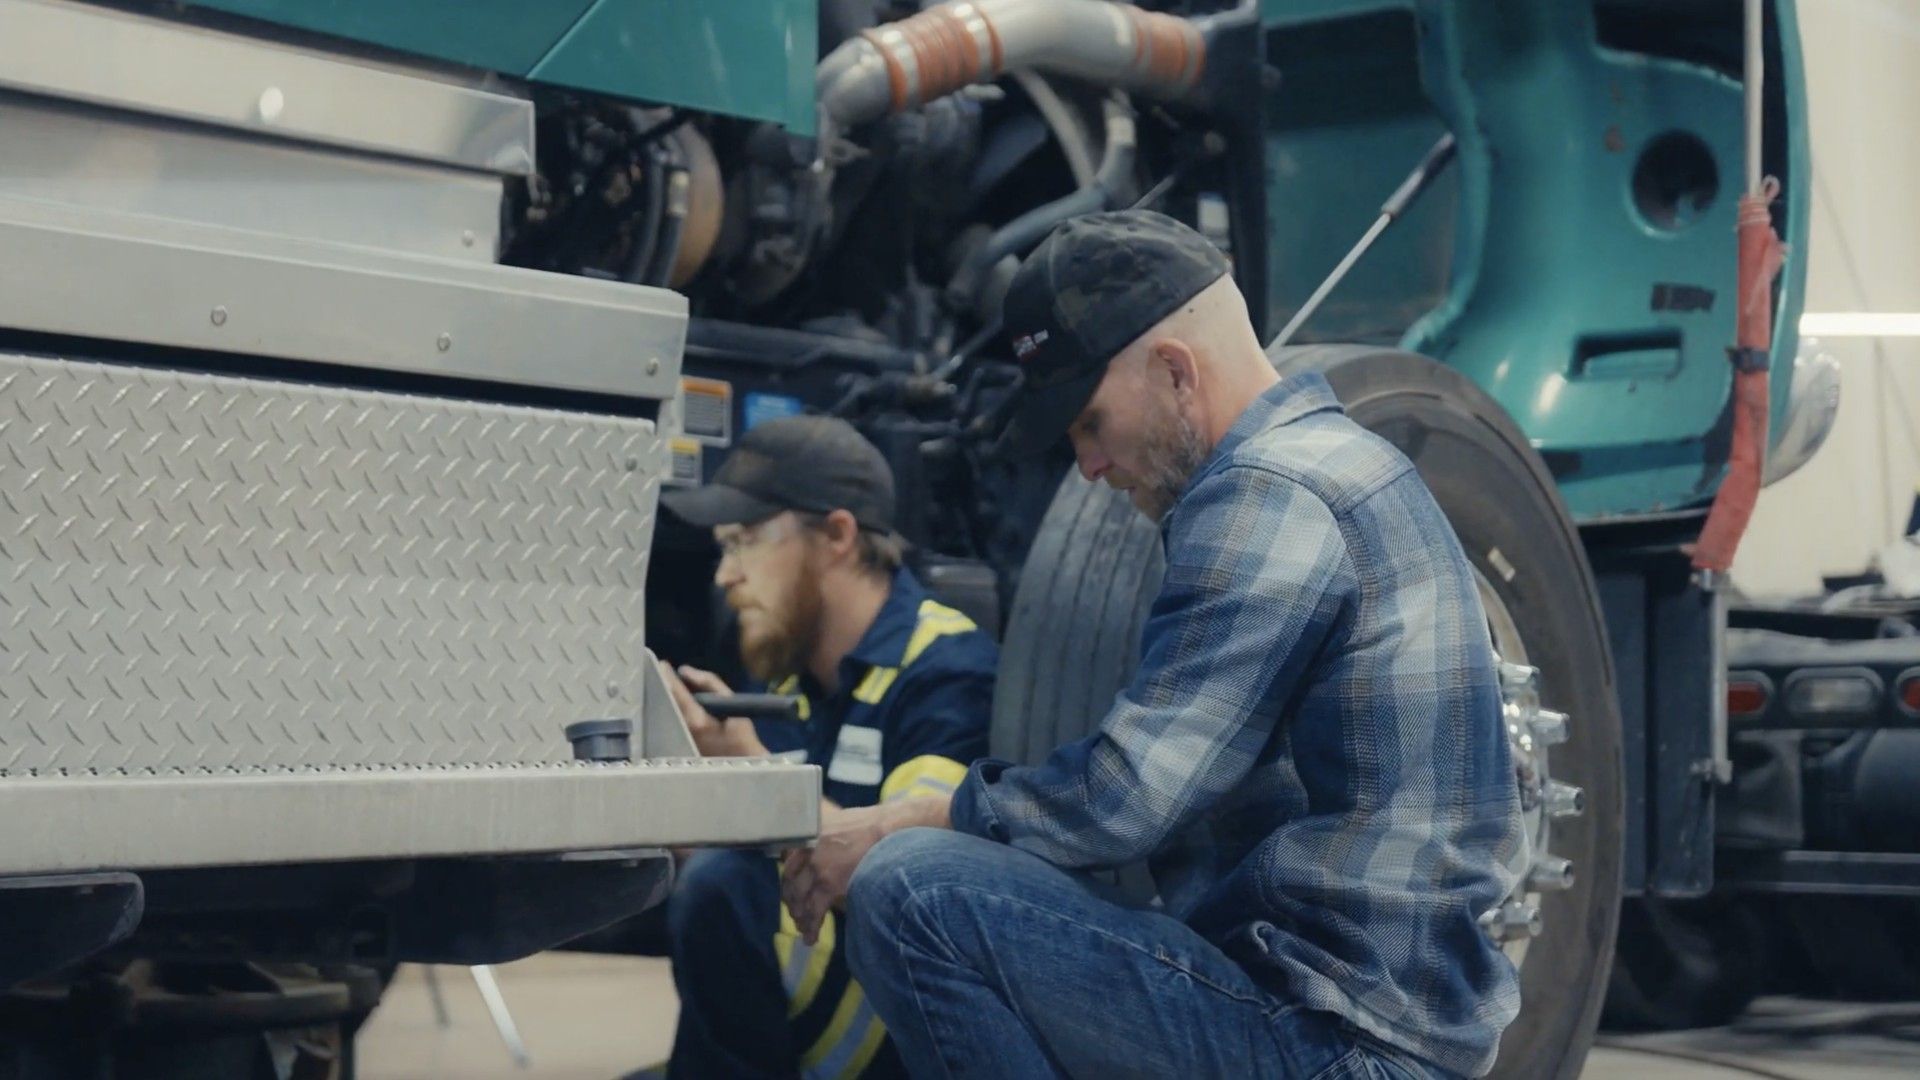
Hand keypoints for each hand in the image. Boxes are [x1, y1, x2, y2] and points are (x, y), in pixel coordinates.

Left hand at [658, 661, 765, 757]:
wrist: (741, 764)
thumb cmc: (741, 734)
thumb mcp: (731, 701)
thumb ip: (709, 683)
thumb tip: (685, 671)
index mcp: (696, 718)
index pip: (675, 692)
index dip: (666, 675)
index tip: (662, 663)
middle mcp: (682, 728)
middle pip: (665, 701)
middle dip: (663, 684)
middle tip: (662, 671)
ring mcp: (678, 737)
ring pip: (665, 710)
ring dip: (665, 695)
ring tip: (668, 683)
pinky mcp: (678, 743)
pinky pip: (669, 719)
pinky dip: (670, 707)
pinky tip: (674, 701)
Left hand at [783, 804, 888, 944]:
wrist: (884, 831)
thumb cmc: (865, 824)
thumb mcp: (833, 818)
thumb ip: (818, 831)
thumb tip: (814, 843)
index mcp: (805, 837)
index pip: (788, 864)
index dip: (789, 882)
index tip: (791, 891)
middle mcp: (805, 852)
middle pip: (791, 884)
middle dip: (793, 903)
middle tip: (796, 914)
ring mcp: (816, 868)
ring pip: (801, 900)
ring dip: (801, 918)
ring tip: (804, 928)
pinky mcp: (829, 885)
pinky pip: (814, 911)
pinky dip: (811, 927)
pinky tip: (810, 938)